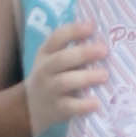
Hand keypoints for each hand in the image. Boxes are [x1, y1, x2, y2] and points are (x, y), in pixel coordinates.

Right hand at [24, 18, 107, 135]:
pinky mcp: (56, 109)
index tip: (92, 26)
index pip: (57, 37)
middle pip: (61, 59)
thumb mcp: (52, 60)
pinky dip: (83, 105)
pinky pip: (69, 107)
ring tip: (104, 75)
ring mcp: (49, 90)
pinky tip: (96, 103)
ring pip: (64, 82)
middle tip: (104, 50)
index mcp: (46, 53)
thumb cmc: (52, 78)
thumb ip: (72, 50)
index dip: (74, 31)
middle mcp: (45, 70)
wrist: (30, 108)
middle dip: (83, 53)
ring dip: (85, 77)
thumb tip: (105, 38)